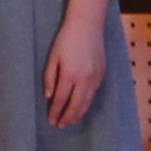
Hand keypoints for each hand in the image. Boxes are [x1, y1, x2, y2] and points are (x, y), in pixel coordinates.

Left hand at [42, 8, 108, 128]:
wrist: (87, 25)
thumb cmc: (66, 39)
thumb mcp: (53, 57)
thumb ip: (50, 78)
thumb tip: (48, 96)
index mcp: (69, 74)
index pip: (61, 99)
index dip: (55, 111)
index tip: (51, 120)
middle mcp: (84, 79)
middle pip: (76, 105)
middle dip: (67, 117)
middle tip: (60, 126)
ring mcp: (95, 77)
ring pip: (87, 102)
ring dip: (79, 114)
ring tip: (71, 121)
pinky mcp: (102, 74)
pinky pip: (93, 94)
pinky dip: (87, 104)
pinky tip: (82, 107)